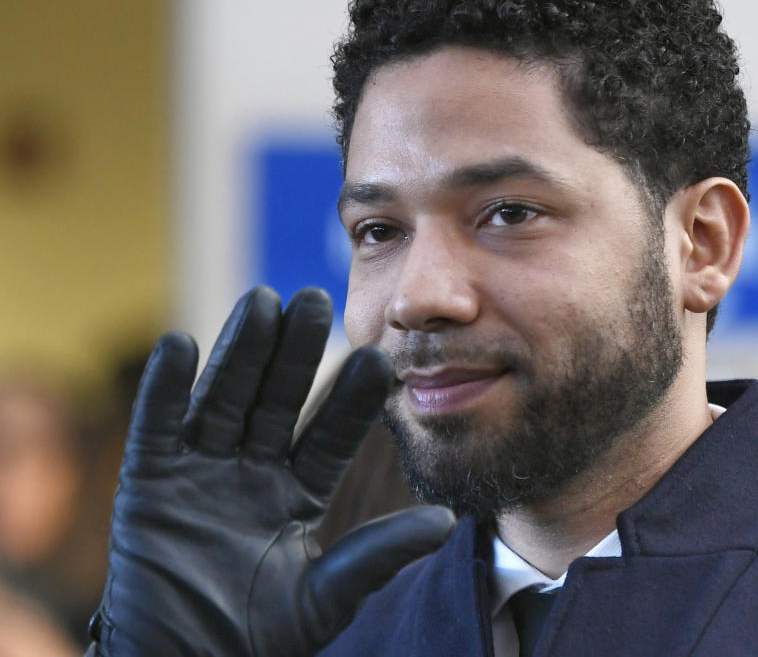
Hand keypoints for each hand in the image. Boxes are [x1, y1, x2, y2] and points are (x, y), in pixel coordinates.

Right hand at [89, 287, 453, 655]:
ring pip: (223, 399)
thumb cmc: (260, 639)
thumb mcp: (327, 595)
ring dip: (238, 352)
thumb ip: (378, 554)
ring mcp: (199, 472)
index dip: (351, 400)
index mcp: (296, 492)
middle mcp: (251, 470)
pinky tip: (178, 344)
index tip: (381, 359)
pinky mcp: (147, 486)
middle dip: (295, 353)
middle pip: (276, 401)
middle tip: (316, 299)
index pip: (329, 435)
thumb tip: (446, 522)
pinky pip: (156, 430)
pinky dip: (164, 390)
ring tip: (260, 301)